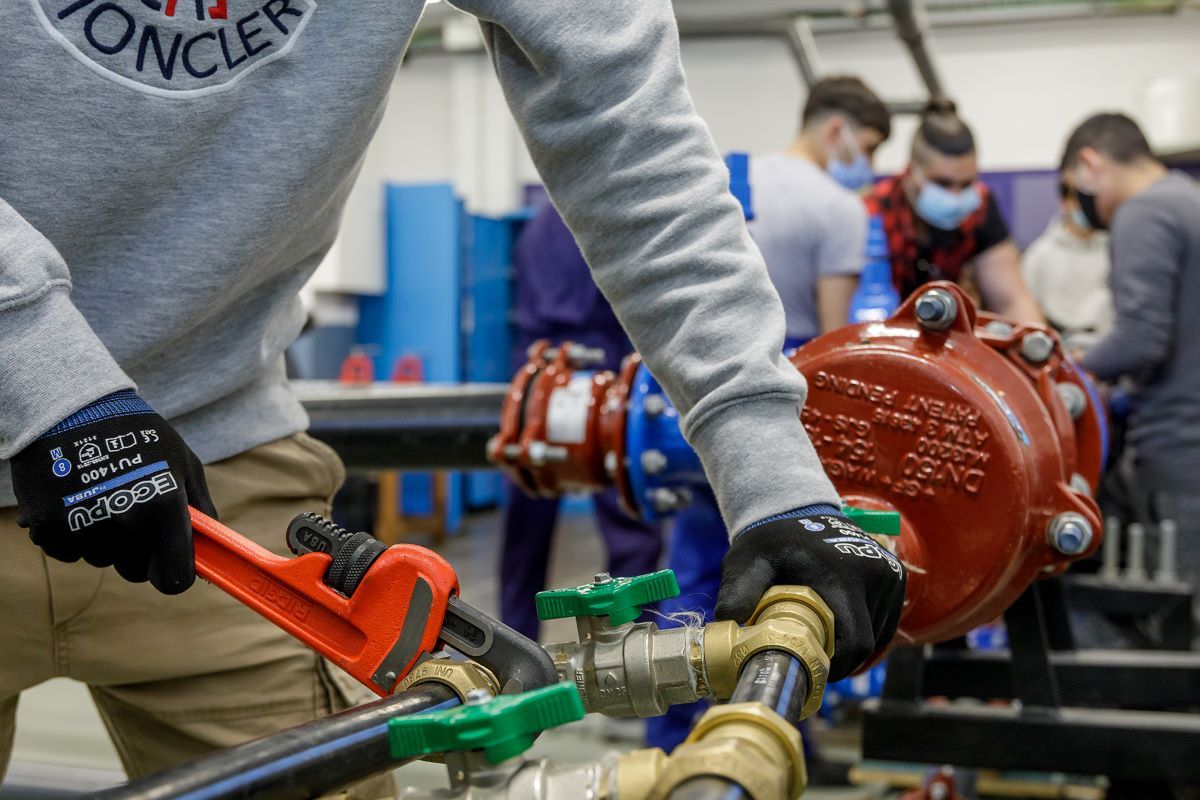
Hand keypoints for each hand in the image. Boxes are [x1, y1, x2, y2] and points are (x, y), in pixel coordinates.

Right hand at [11, 391, 215, 593]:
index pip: (173, 579)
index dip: (173, 573)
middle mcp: (124, 523)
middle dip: (138, 551)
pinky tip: (76, 499)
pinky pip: (68, 552)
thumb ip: (202, 511)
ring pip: (101, 560)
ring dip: (105, 539)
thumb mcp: (184, 464)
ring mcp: (83, 527)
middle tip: (133, 511)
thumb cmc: (141, 436)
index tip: (169, 562)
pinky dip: (72, 534)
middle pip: (135, 572)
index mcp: (162, 509)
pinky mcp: (48, 527)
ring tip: (103, 495)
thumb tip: (210, 554)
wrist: (73, 408)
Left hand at [714, 504, 905, 679]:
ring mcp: (889, 572)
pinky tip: (840, 624)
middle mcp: (874, 572)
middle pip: (868, 642)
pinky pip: (885, 620)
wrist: (796, 507)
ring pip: (878, 633)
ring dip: (853, 643)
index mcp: (842, 575)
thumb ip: (738, 591)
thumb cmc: (770, 542)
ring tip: (824, 636)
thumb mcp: (747, 562)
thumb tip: (729, 623)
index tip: (812, 669)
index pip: (853, 643)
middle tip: (813, 659)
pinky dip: (865, 629)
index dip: (836, 666)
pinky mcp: (895, 575)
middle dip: (842, 658)